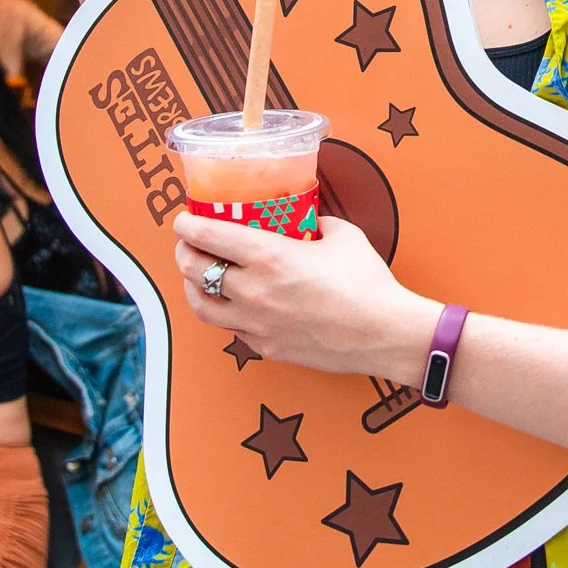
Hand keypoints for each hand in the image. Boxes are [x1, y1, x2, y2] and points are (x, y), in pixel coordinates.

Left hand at [172, 214, 439, 381]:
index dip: (187, 225)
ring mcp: (256, 325)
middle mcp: (253, 292)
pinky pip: (231, 329)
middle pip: (194, 271)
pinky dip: (225, 313)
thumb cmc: (367, 283)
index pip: (208, 236)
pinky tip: (234, 305)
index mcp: (269, 257)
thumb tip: (308, 221)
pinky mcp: (266, 348)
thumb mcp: (342, 235)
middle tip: (187, 245)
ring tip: (197, 278)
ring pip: (202, 307)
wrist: (384, 333)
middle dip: (183, 253)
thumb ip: (317, 224)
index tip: (183, 219)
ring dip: (193, 288)